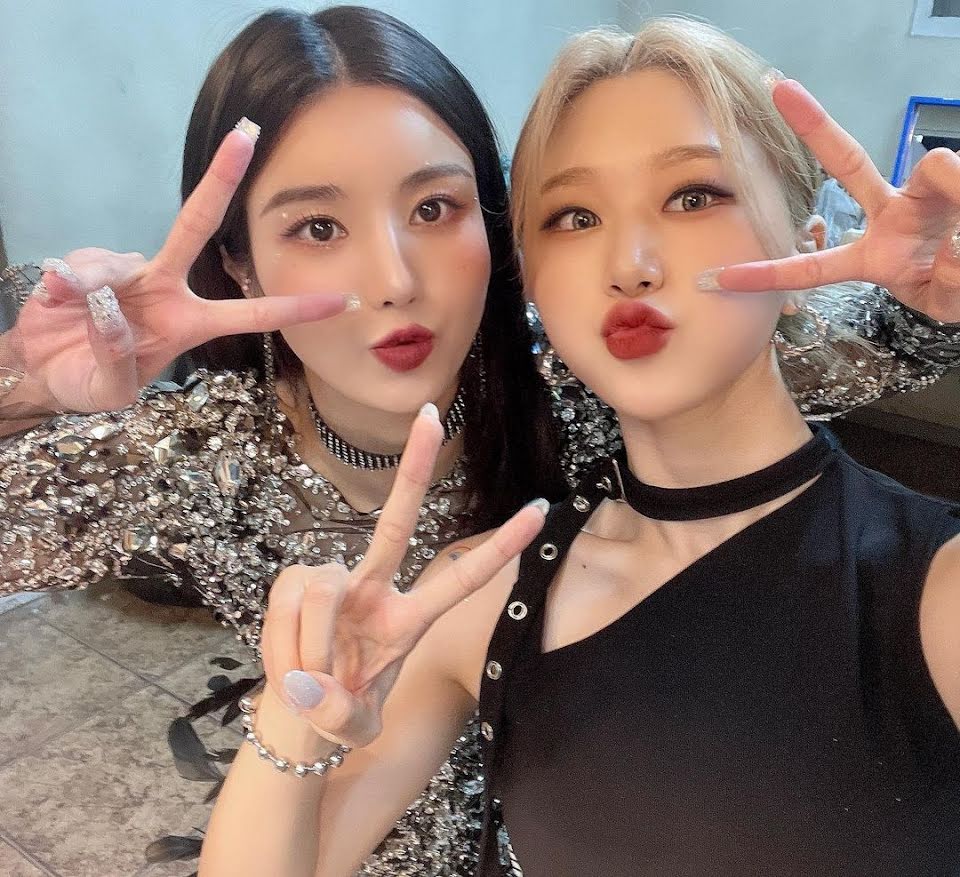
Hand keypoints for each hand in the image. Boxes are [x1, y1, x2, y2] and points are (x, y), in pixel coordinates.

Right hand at [14, 124, 348, 412]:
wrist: (43, 369)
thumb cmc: (91, 380)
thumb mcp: (112, 387)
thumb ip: (117, 356)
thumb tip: (108, 306)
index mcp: (191, 323)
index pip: (255, 313)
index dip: (298, 308)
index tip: (345, 299)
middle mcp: (167, 287)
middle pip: (198, 225)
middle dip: (221, 179)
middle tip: (246, 134)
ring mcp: (129, 270)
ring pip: (118, 263)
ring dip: (93, 289)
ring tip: (74, 315)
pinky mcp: (89, 261)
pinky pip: (81, 267)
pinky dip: (68, 286)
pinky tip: (59, 302)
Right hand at [259, 405, 547, 748]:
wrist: (293, 720)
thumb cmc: (337, 714)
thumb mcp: (354, 728)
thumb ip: (341, 716)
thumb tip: (313, 687)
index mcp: (409, 620)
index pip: (463, 577)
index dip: (501, 545)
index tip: (541, 507)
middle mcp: (375, 588)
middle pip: (397, 520)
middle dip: (414, 467)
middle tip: (431, 413)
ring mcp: (333, 581)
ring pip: (326, 591)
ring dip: (313, 648)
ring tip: (309, 683)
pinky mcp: (292, 581)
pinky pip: (291, 602)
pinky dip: (286, 644)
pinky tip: (288, 667)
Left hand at [708, 79, 959, 322]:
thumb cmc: (956, 285)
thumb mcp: (944, 297)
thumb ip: (947, 282)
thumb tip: (952, 247)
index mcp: (870, 257)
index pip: (813, 266)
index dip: (768, 274)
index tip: (720, 278)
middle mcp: (891, 215)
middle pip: (849, 162)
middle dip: (815, 126)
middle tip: (778, 88)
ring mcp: (920, 196)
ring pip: (936, 168)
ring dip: (957, 188)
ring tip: (959, 241)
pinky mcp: (954, 181)